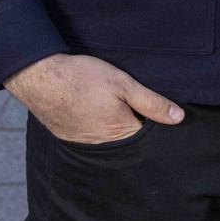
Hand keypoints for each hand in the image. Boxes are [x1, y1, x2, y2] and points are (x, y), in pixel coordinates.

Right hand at [4, 53, 184, 143]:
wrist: (41, 77)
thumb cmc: (84, 77)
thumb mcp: (124, 83)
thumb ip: (151, 102)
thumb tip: (178, 118)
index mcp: (120, 132)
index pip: (146, 136)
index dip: (153, 122)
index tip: (154, 111)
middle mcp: (102, 144)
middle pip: (127, 139)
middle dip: (133, 124)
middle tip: (130, 104)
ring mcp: (82, 142)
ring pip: (108, 138)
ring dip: (113, 125)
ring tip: (110, 104)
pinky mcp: (68, 136)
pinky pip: (90, 135)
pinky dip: (95, 125)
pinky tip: (93, 109)